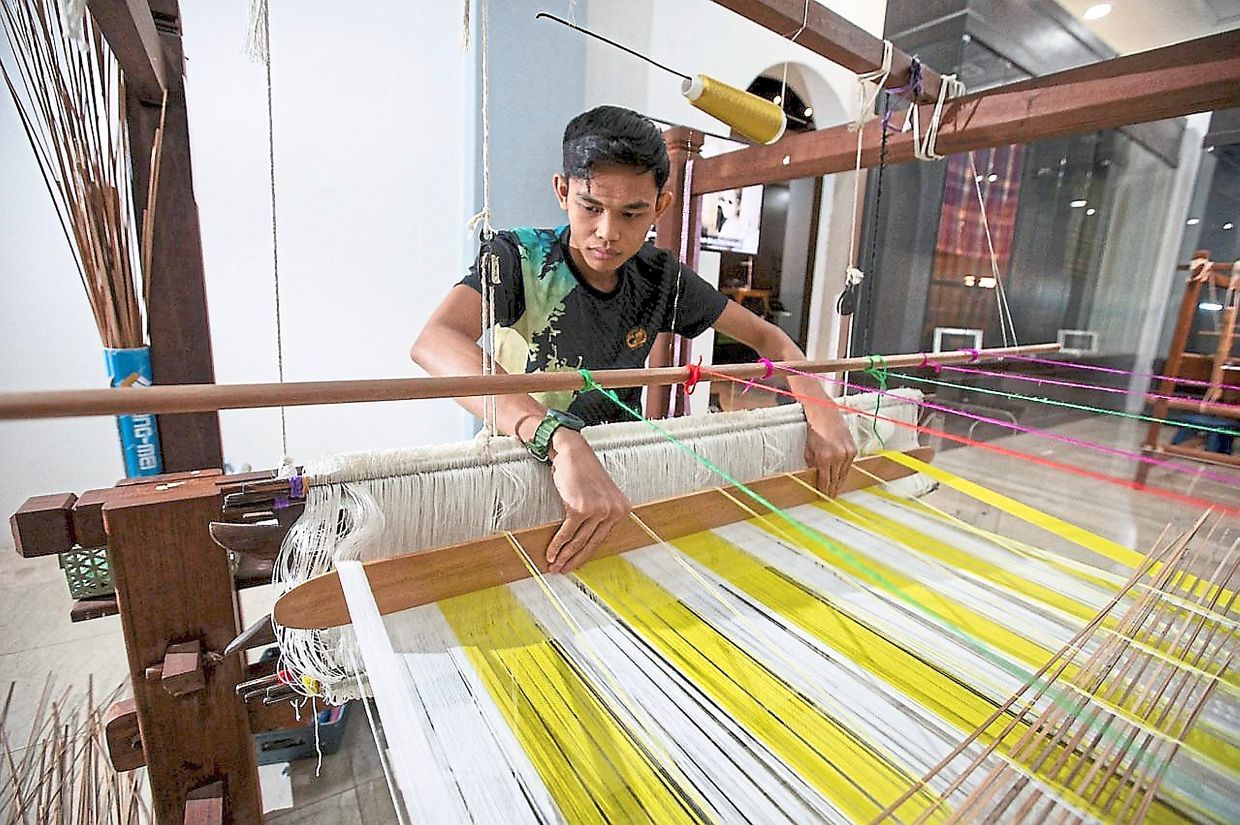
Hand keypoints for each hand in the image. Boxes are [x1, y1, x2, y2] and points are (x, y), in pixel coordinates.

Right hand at [545, 430, 630, 572]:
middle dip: (574, 560)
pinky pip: (567, 533)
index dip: (587, 554)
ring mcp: (598, 510)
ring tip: (554, 566)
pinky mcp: (581, 508)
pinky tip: (551, 554)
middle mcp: (613, 511)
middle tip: (562, 570)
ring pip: (578, 541)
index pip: (602, 539)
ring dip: (564, 556)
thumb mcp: (599, 494)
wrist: (573, 452)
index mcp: (621, 509)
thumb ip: (599, 515)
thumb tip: (585, 541)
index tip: (576, 564)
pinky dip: (557, 545)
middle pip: (591, 543)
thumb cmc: (582, 471)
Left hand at [804, 407, 856, 497]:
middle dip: (833, 489)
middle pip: (836, 479)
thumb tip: (814, 476)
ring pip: (844, 473)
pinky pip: (849, 465)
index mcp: (824, 458)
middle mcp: (837, 456)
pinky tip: (841, 477)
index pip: (825, 481)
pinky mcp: (853, 449)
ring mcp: (847, 453)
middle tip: (831, 496)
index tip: (824, 496)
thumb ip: (812, 465)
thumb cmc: (815, 430)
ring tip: (836, 489)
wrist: (825, 415)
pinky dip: (845, 471)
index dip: (824, 490)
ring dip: (840, 482)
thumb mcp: (808, 450)